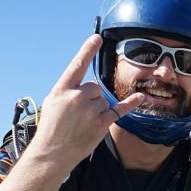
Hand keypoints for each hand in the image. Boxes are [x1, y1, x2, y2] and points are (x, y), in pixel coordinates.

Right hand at [26, 36, 144, 171]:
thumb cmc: (52, 128)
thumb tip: (90, 85)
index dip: (88, 50)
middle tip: (78, 114)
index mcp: (61, 90)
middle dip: (91, 98)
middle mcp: (76, 97)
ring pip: (104, 100)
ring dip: (98, 109)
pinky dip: (129, 104)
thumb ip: (70, 91)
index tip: (97, 37)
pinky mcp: (101, 123)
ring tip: (83, 123)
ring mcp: (89, 110)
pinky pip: (119, 109)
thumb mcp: (53, 103)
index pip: (77, 65)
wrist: (52, 153)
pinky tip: (139, 97)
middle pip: (95, 86)